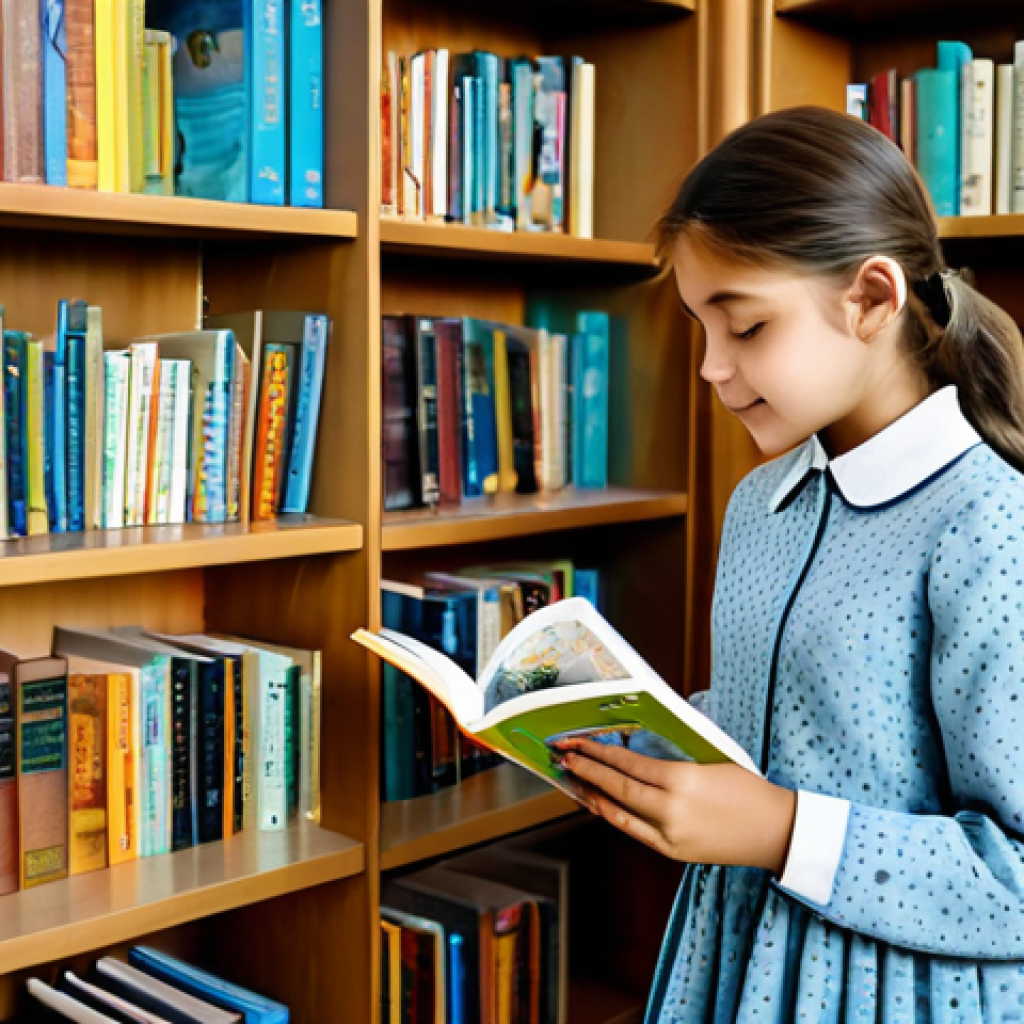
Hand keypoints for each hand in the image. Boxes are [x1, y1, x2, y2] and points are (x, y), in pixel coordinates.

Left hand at [553, 738, 796, 873]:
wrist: (774, 831)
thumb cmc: (746, 789)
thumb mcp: (709, 761)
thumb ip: (671, 759)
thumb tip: (634, 748)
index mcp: (681, 780)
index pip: (628, 764)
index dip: (599, 754)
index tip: (577, 743)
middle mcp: (670, 809)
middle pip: (617, 788)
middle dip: (587, 771)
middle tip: (564, 757)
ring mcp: (669, 835)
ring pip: (620, 813)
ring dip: (593, 795)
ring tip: (574, 780)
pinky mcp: (672, 852)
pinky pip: (634, 831)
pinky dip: (614, 816)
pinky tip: (601, 804)